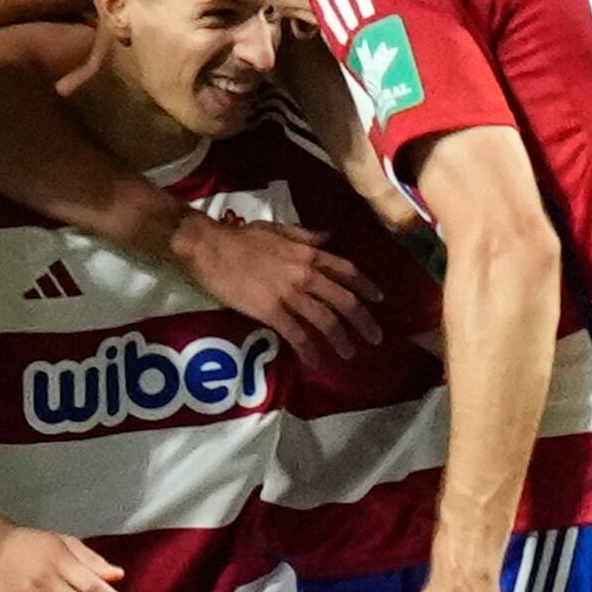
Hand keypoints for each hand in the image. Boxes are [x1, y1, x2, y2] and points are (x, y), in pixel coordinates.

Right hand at [165, 208, 379, 356]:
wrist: (211, 247)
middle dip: (363, 321)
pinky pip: (297, 335)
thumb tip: (330, 235)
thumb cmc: (242, 236)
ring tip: (349, 354)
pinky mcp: (271, 311)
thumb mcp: (280, 229)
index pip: (347, 271)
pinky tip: (317, 362)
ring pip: (325, 320)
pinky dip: (310, 351)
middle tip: (375, 338)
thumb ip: (307, 236)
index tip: (380, 300)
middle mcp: (306, 274)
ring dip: (341, 340)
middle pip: (344, 301)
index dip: (366, 286)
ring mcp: (289, 294)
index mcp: (310, 253)